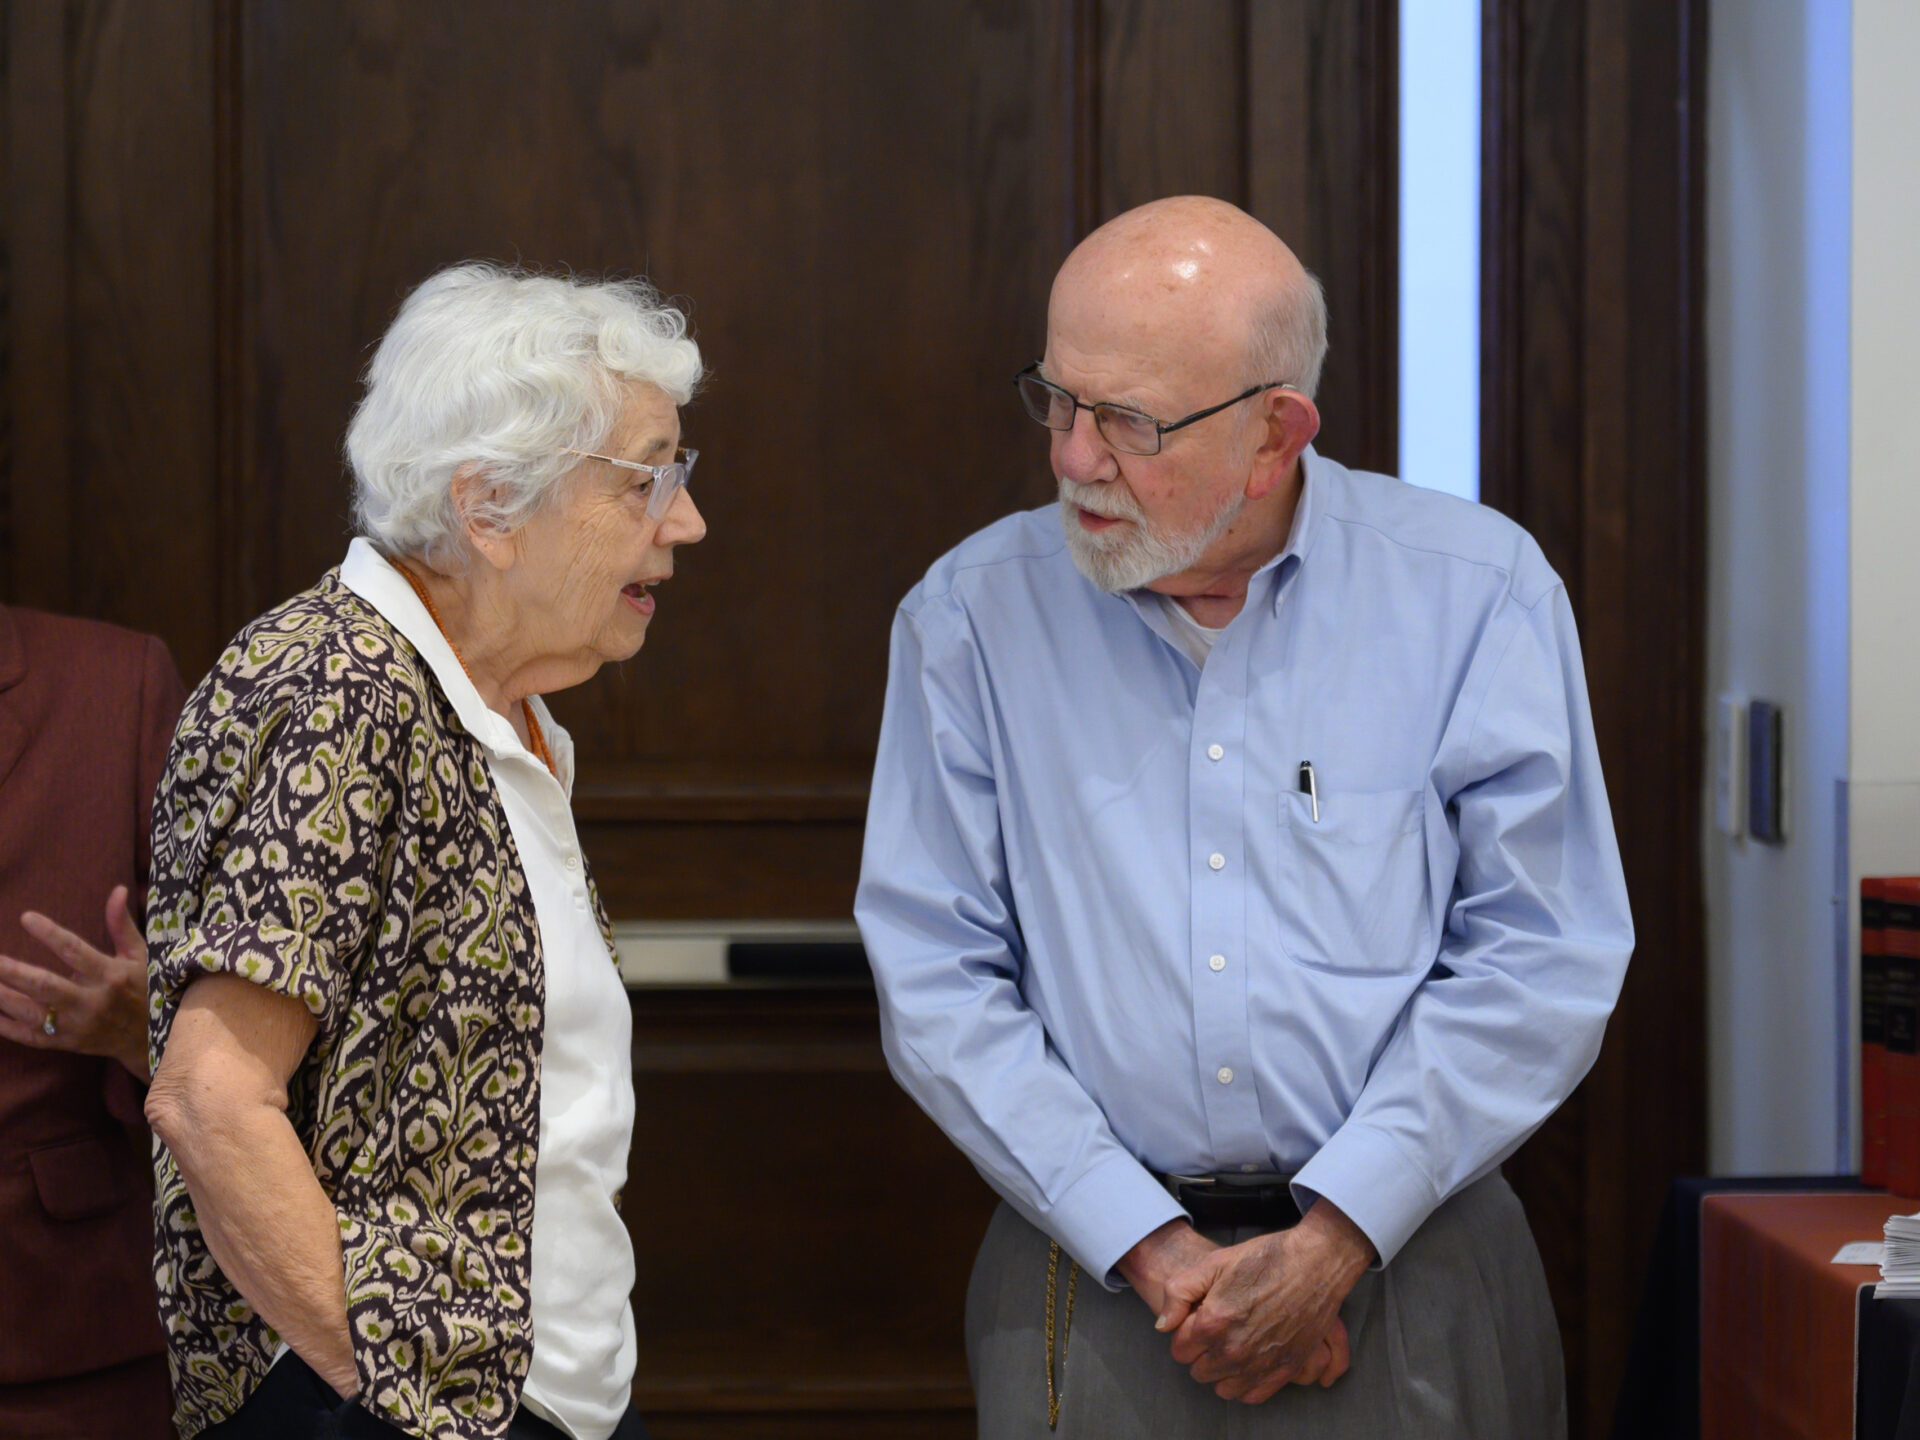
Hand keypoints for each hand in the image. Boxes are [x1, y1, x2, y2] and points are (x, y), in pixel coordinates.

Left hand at [0, 886, 150, 1079]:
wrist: (151, 1038)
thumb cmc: (146, 989)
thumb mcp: (140, 956)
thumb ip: (122, 925)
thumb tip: (117, 890)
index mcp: (112, 976)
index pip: (75, 950)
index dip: (49, 933)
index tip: (25, 918)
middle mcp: (92, 1002)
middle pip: (45, 986)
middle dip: (13, 971)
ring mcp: (77, 1026)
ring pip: (31, 1013)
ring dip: (3, 997)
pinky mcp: (67, 1043)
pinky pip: (29, 1037)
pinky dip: (5, 1027)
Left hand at [1118, 1214, 1344, 1396]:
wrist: (1314, 1263)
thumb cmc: (1264, 1259)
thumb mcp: (1212, 1263)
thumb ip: (1178, 1293)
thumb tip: (1163, 1325)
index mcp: (1213, 1322)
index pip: (1180, 1350)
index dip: (1185, 1332)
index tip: (1198, 1319)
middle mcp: (1234, 1350)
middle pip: (1198, 1370)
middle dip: (1201, 1351)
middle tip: (1216, 1328)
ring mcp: (1260, 1363)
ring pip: (1222, 1387)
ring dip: (1222, 1369)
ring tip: (1232, 1343)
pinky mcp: (1284, 1370)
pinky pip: (1252, 1395)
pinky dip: (1245, 1382)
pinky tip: (1248, 1361)